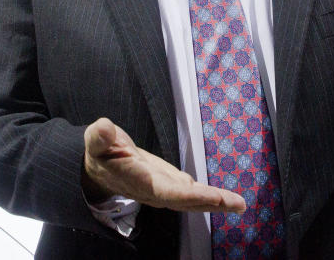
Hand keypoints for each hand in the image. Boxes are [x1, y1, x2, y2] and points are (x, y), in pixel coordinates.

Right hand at [82, 118, 245, 212]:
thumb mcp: (95, 141)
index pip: (168, 192)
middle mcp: (154, 190)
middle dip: (212, 202)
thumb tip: (103, 128)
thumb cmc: (99, 152)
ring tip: (238, 204)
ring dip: (216, 202)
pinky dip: (208, 196)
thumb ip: (100, 137)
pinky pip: (190, 192)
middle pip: (186, 200)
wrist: (98, 169)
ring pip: (191, 198)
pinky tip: (223, 199)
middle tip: (238, 204)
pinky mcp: (167, 183)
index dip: (190, 195)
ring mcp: (163, 188)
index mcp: (139, 181)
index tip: (213, 196)